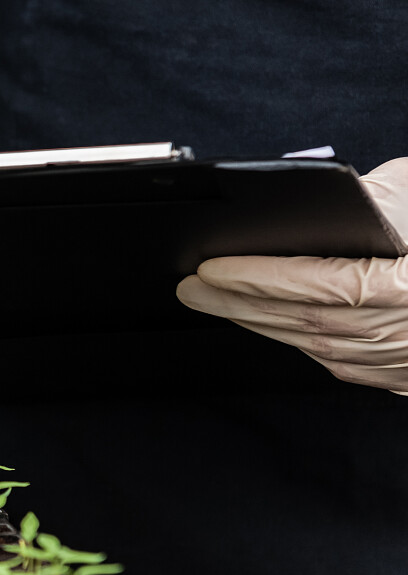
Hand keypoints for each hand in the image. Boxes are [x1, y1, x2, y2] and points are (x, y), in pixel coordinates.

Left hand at [176, 157, 407, 392]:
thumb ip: (379, 198)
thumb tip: (324, 204)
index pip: (317, 284)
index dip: (257, 277)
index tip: (211, 265)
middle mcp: (405, 332)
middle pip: (302, 321)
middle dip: (235, 303)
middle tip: (188, 285)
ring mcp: (405, 361)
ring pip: (313, 345)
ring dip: (255, 324)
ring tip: (212, 300)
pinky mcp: (405, 376)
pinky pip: (337, 362)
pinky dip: (294, 340)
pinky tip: (263, 323)